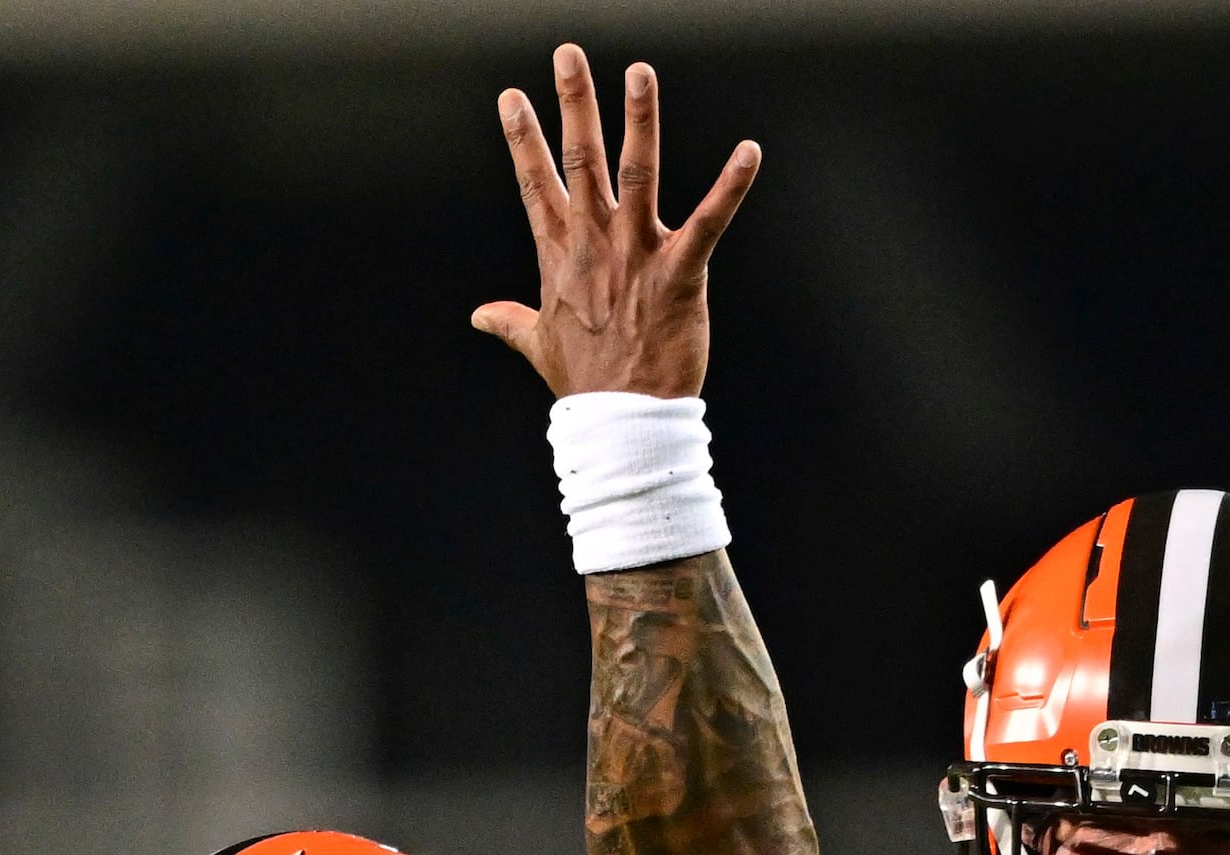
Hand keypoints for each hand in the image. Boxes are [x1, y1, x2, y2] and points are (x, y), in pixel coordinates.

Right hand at [472, 46, 757, 400]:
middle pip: (581, 161)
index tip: (510, 97)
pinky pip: (708, 222)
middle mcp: (595, 245)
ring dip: (640, 120)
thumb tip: (480, 315)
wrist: (623, 425)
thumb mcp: (539, 346)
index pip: (536, 185)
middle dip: (574, 105)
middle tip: (569, 54)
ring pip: (637, 174)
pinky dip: (730, 187)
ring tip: (639, 72)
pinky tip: (749, 151)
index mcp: (560, 257)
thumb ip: (511, 320)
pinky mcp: (680, 274)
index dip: (523, 140)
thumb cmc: (585, 387)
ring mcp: (636, 256)